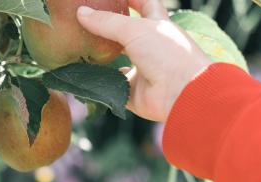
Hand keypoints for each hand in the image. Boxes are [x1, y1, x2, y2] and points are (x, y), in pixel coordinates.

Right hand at [76, 0, 212, 121]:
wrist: (179, 93)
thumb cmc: (166, 54)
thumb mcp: (135, 30)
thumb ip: (108, 22)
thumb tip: (81, 12)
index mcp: (157, 26)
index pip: (145, 4)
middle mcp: (151, 47)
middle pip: (127, 33)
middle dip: (111, 27)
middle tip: (89, 21)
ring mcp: (142, 70)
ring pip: (118, 60)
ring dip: (103, 56)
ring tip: (80, 47)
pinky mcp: (134, 91)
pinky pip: (113, 86)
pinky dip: (102, 82)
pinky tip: (87, 76)